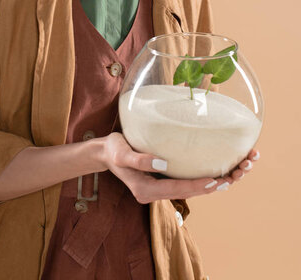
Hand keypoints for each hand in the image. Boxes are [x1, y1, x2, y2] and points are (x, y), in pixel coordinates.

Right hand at [101, 132, 259, 203]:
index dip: (198, 185)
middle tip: (238, 172)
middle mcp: (157, 193)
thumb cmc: (113, 150)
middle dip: (216, 184)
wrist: (105, 153)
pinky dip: (206, 175)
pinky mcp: (166, 179)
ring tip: (239, 170)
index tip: (217, 179)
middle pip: (191, 192)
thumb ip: (139, 160)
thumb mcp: (121, 154)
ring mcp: (162, 187)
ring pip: (194, 187)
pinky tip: (222, 168)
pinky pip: (190, 180)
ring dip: (217, 181)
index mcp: (147, 191)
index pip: (178, 190)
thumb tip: (163, 164)